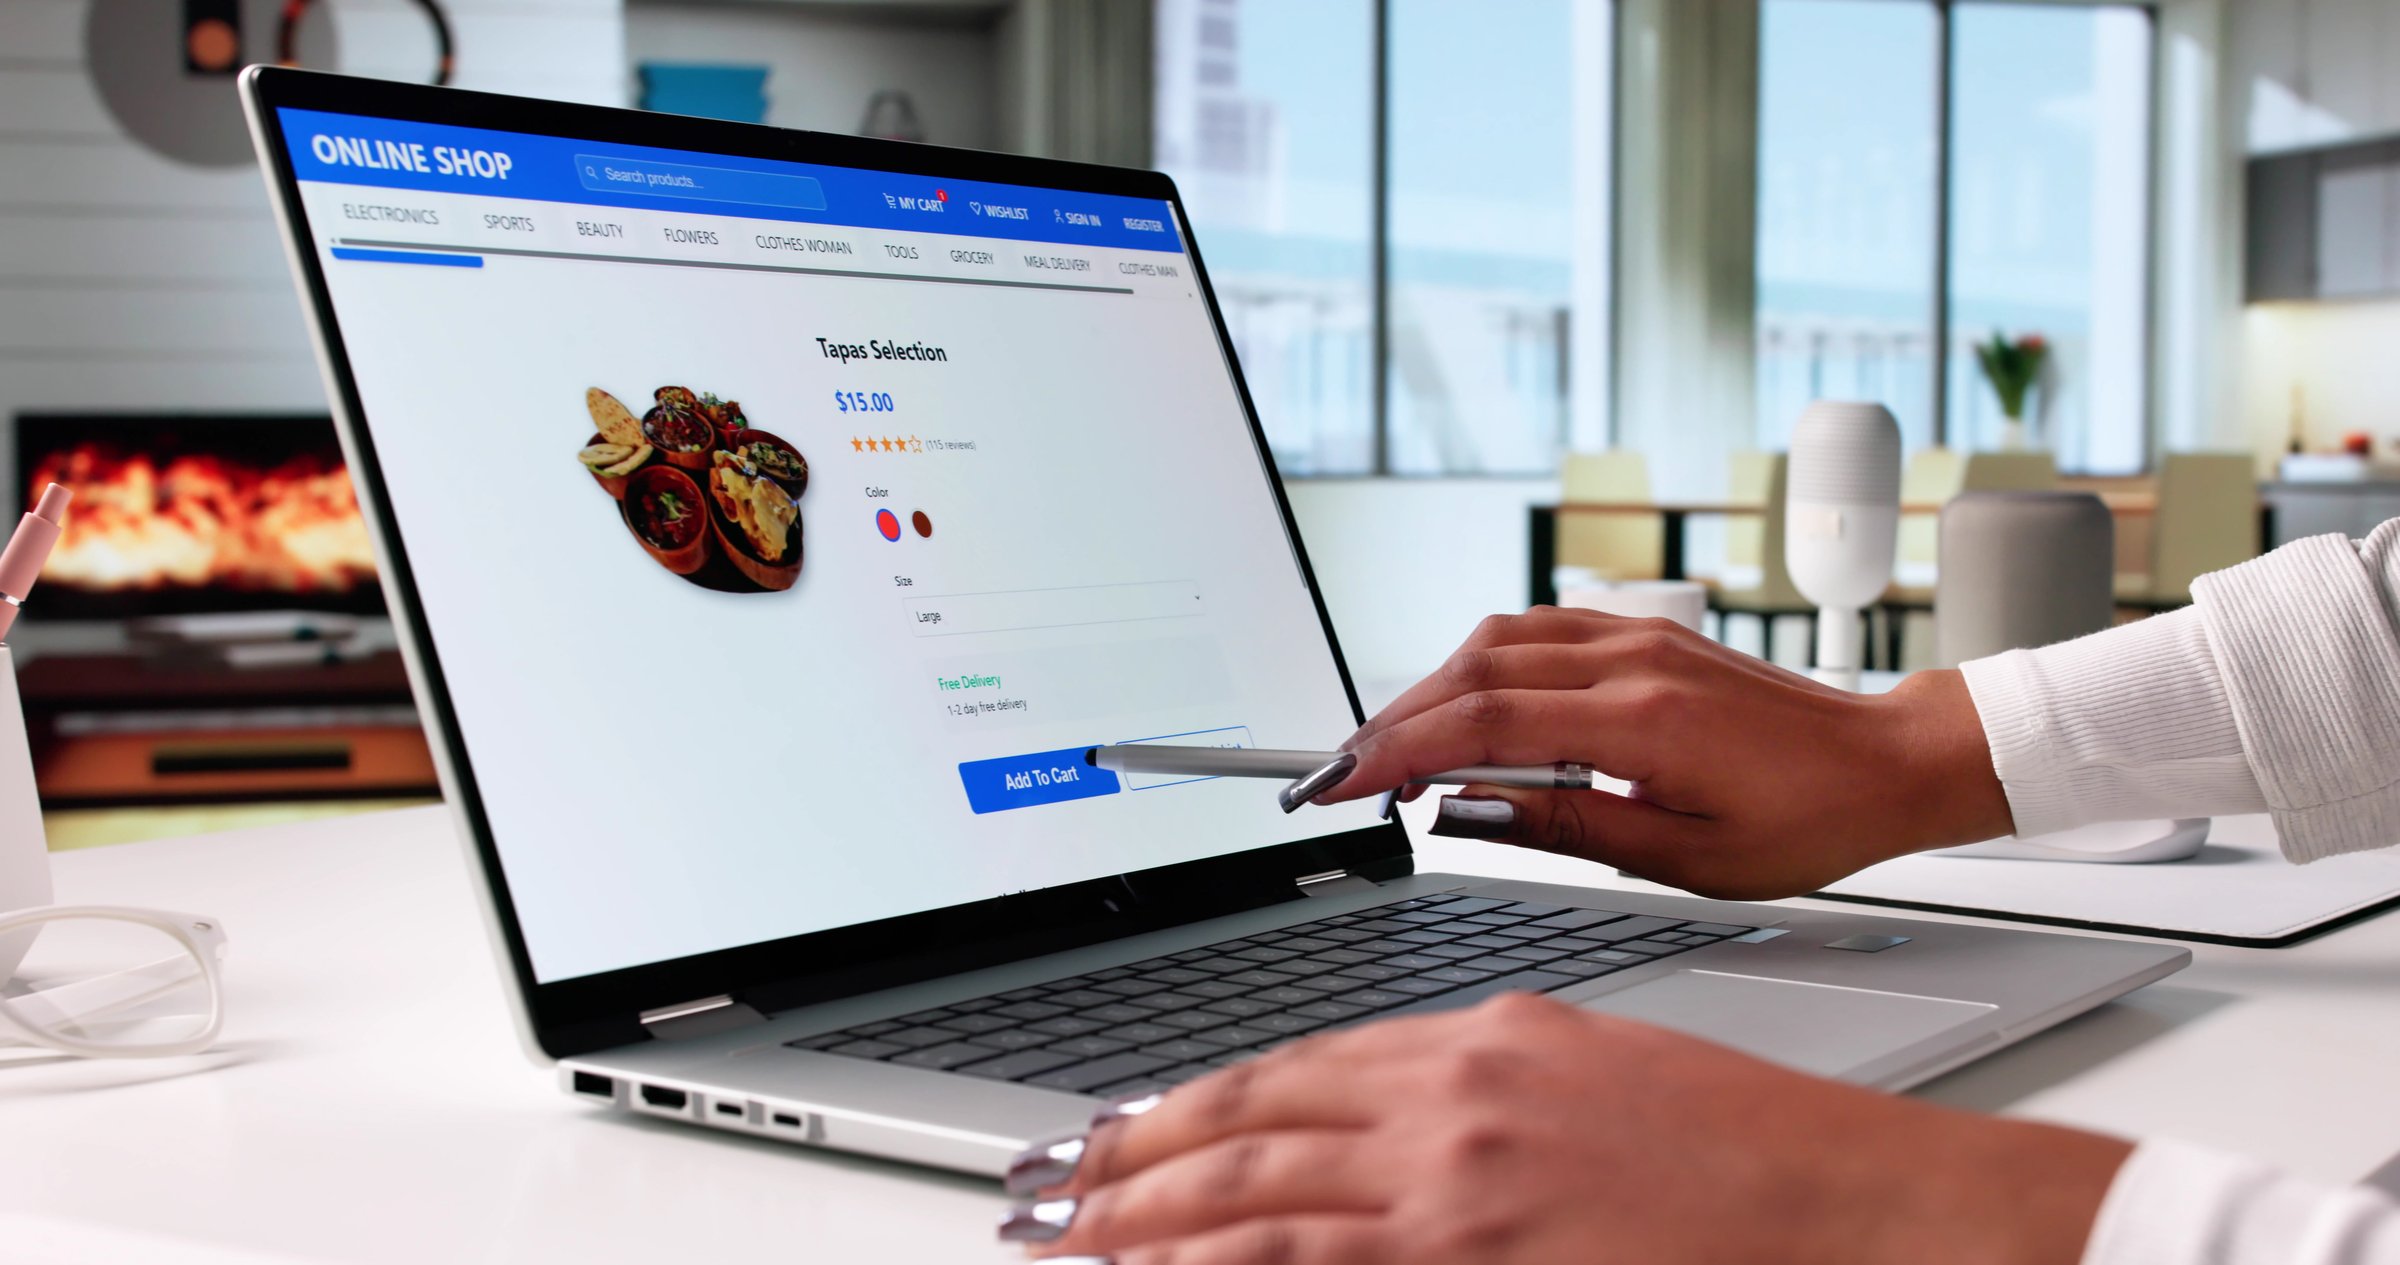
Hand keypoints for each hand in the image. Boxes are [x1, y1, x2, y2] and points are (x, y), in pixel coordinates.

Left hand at [1009, 993, 2129, 1264]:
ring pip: (1257, 1199)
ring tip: (1068, 1237)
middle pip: (1250, 1124)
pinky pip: (1313, 1262)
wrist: (1851, 1201)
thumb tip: (1377, 1120)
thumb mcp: (1595, 1073)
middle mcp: (1451, 1101)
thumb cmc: (1748, 1146)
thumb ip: (1475, 1087)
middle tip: (1051, 1187)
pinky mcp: (1476, 1254)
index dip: (1196, 1102)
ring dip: (1145, 1223)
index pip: (1294, 1069)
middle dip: (1133, 1159)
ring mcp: (1458, 1187)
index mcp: (1480, 1040)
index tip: (1129, 1131)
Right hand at [1316, 609, 2011, 899]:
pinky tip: (1460, 699)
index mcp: (1644, 722)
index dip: (1399, 751)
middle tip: (1341, 770)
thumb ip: (1564, 825)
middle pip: (1472, 670)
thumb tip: (1466, 809)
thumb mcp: (1684, 856)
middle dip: (1393, 720)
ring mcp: (1637, 635)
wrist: (1886, 762)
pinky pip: (1536, 628)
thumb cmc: (1806, 820)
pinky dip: (1480, 662)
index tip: (1346, 783)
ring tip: (1390, 744)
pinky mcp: (1643, 631)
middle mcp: (1632, 661)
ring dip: (1429, 688)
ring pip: (1495, 639)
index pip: (1485, 723)